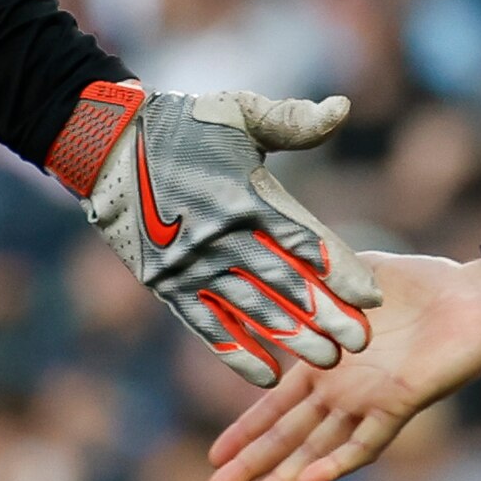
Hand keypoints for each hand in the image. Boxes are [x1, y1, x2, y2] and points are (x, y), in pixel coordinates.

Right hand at [54, 84, 383, 388]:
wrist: (107, 146)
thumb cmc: (184, 124)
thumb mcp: (239, 112)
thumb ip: (294, 120)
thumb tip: (343, 108)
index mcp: (246, 195)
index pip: (305, 241)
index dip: (341, 270)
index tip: (372, 297)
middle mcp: (222, 236)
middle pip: (285, 283)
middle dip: (326, 315)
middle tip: (361, 342)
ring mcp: (192, 265)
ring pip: (252, 310)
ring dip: (291, 337)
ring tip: (327, 358)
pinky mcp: (166, 283)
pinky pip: (206, 325)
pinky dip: (236, 351)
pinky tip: (266, 372)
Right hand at [203, 249, 480, 480]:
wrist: (474, 299)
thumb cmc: (417, 284)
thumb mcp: (351, 273)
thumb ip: (312, 279)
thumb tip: (268, 273)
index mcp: (324, 362)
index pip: (274, 405)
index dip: (245, 431)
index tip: (216, 454)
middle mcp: (341, 390)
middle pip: (286, 436)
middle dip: (250, 466)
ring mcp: (368, 402)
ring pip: (317, 449)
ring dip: (283, 478)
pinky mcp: (399, 404)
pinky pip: (365, 442)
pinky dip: (337, 463)